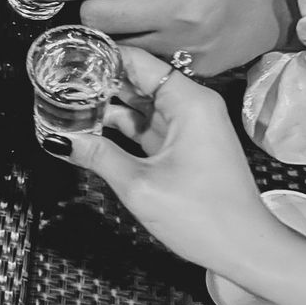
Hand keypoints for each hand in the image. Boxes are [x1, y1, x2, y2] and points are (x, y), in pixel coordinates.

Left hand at [23, 0, 296, 75]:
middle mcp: (173, 10)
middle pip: (97, 18)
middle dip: (87, 9)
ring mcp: (182, 44)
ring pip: (117, 45)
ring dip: (112, 32)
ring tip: (133, 18)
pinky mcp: (192, 68)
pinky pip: (146, 65)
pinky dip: (139, 52)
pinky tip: (153, 38)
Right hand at [41, 46, 268, 273]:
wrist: (246, 249)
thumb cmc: (202, 217)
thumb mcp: (140, 185)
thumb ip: (97, 156)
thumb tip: (59, 140)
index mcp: (189, 102)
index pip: (140, 61)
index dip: (103, 55)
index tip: (69, 55)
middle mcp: (192, 105)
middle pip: (139, 79)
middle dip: (101, 79)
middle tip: (60, 79)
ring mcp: (190, 125)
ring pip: (142, 102)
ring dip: (109, 103)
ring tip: (68, 100)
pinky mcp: (185, 145)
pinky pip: (149, 124)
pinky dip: (123, 124)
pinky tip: (92, 127)